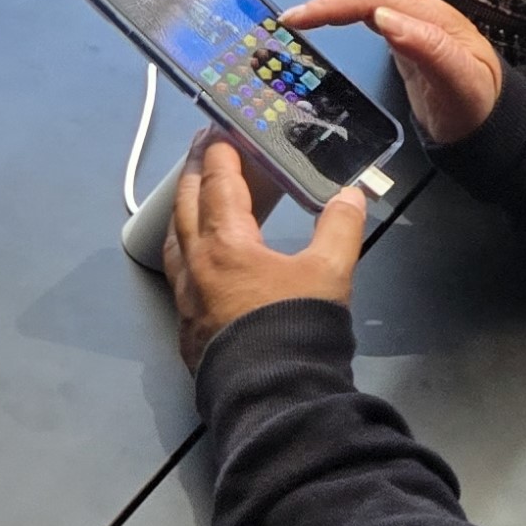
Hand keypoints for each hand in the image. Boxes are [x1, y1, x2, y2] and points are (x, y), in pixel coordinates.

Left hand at [165, 133, 365, 369]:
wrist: (273, 394)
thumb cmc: (296, 326)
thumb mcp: (329, 272)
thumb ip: (340, 227)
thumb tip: (350, 195)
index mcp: (226, 244)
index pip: (218, 184)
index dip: (220, 153)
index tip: (219, 130)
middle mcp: (196, 266)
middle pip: (186, 206)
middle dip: (195, 174)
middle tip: (203, 151)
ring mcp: (186, 300)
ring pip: (175, 242)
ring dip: (184, 213)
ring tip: (194, 199)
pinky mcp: (187, 329)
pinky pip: (178, 275)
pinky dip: (185, 252)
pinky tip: (198, 261)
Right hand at [275, 0, 502, 142]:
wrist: (492, 121)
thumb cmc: (475, 105)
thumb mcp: (460, 83)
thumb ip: (429, 50)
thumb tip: (384, 20)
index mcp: (433, 18)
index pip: (378, 0)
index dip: (341, 5)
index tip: (306, 17)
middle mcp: (422, 9)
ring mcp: (414, 17)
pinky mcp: (405, 30)